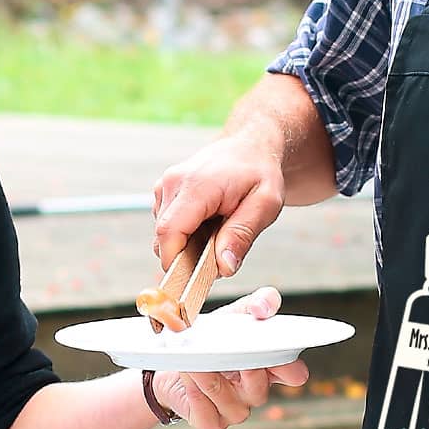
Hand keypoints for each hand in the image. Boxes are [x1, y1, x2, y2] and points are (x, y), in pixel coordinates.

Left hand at [152, 288, 309, 428]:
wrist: (177, 363)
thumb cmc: (212, 341)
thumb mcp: (234, 316)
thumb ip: (256, 304)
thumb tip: (265, 306)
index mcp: (269, 368)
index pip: (294, 374)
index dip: (290, 368)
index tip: (278, 350)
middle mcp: (256, 393)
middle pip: (260, 390)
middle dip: (244, 371)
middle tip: (230, 353)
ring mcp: (235, 411)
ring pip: (227, 400)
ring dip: (208, 377)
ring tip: (194, 359)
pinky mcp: (212, 423)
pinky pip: (207, 414)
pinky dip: (195, 394)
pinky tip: (188, 376)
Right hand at [154, 133, 286, 275]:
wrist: (249, 146)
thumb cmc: (259, 172)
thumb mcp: (265, 204)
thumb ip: (243, 235)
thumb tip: (224, 267)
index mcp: (195, 186)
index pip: (169, 233)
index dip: (176, 264)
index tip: (193, 282)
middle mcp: (172, 184)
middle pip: (164, 239)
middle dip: (186, 258)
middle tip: (218, 257)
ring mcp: (165, 187)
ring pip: (164, 236)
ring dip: (187, 247)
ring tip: (216, 235)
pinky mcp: (164, 193)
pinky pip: (167, 228)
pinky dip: (184, 236)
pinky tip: (206, 227)